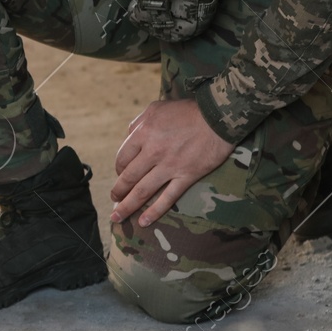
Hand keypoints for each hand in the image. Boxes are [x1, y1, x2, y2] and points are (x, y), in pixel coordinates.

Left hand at [110, 98, 233, 227]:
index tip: (120, 176)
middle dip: (118, 192)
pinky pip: (167, 198)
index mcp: (143, 134)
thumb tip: (128, 135)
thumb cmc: (187, 111)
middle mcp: (153, 152)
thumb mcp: (156, 108)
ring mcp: (169, 166)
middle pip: (128, 177)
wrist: (217, 117)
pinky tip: (144, 222)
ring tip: (118, 217)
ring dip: (127, 206)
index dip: (118, 170)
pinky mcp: (187, 176)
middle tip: (113, 200)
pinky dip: (154, 212)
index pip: (122, 158)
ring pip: (142, 191)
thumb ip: (139, 122)